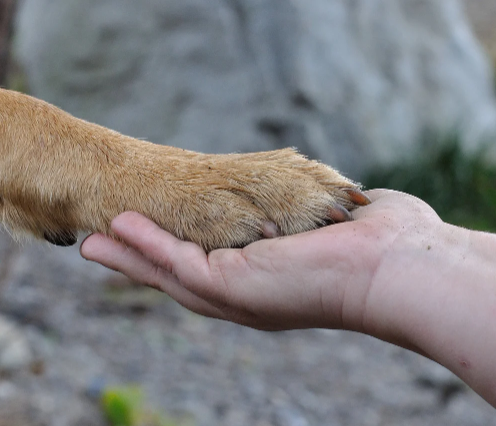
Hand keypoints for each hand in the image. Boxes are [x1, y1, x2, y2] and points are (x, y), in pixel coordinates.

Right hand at [80, 189, 445, 333]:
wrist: (403, 267)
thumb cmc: (387, 244)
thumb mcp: (339, 222)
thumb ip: (325, 212)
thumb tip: (350, 200)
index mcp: (268, 283)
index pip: (211, 266)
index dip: (175, 252)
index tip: (147, 236)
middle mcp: (247, 296)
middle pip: (178, 278)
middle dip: (138, 261)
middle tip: (97, 247)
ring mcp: (237, 296)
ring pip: (167, 275)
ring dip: (129, 256)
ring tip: (92, 241)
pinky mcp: (232, 286)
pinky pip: (176, 263)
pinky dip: (145, 246)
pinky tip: (118, 229)